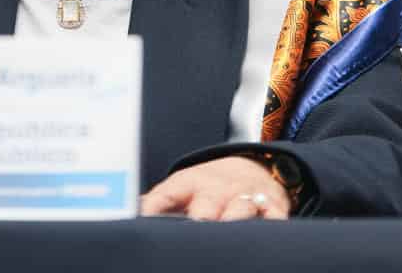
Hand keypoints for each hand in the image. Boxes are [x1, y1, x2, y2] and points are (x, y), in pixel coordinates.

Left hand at [141, 156, 290, 220]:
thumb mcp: (183, 187)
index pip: (168, 193)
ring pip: (242, 209)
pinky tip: (268, 234)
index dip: (156, 206)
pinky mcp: (274, 207)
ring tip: (227, 234)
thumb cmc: (211, 186)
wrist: (254, 165)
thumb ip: (156, 202)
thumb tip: (125, 214)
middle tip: (195, 225)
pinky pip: (276, 218)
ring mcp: (247, 197)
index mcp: (192, 183)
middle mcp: (219, 189)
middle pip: (208, 203)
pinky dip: (273, 225)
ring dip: (234, 220)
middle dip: (202, 216)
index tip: (146, 219)